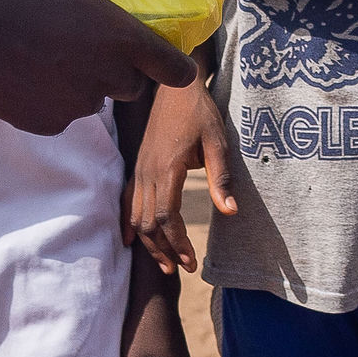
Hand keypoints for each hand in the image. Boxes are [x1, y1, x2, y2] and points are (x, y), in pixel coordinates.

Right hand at [0, 0, 196, 137]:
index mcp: (124, 42)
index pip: (176, 71)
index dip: (176, 67)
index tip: (170, 63)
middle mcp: (108, 79)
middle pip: (133, 87)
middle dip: (123, 72)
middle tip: (96, 50)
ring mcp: (78, 106)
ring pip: (94, 101)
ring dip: (86, 86)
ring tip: (57, 60)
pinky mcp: (48, 123)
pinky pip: (61, 116)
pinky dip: (53, 102)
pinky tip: (32, 78)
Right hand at [130, 79, 235, 273]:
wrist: (175, 86)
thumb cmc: (200, 113)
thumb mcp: (218, 142)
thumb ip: (222, 178)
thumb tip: (231, 212)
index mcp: (167, 169)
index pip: (167, 218)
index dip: (178, 244)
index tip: (191, 261)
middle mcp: (148, 173)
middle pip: (149, 223)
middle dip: (164, 251)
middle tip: (182, 269)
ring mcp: (139, 170)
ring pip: (136, 216)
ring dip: (149, 243)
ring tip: (164, 263)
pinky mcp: (137, 166)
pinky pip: (126, 200)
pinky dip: (128, 223)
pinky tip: (132, 240)